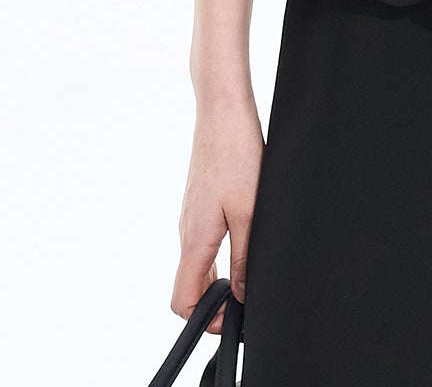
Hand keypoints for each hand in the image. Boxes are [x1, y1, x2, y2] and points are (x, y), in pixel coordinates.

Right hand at [172, 95, 265, 334]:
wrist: (222, 113)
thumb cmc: (236, 155)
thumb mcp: (249, 212)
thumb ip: (245, 257)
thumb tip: (242, 294)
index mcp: (195, 240)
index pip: (182, 299)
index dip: (205, 317)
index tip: (232, 316)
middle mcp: (186, 231)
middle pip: (189, 285)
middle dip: (214, 301)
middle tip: (245, 297)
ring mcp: (190, 216)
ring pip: (196, 262)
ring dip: (217, 277)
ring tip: (247, 271)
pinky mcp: (198, 202)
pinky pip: (201, 241)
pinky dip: (217, 254)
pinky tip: (241, 241)